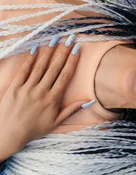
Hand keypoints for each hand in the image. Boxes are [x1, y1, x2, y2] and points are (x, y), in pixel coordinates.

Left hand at [0, 36, 86, 160]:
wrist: (8, 135)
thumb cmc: (33, 130)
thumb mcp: (55, 122)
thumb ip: (71, 109)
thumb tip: (89, 100)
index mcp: (53, 99)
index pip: (65, 76)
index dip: (72, 61)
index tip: (77, 49)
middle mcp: (41, 91)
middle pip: (55, 68)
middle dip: (63, 52)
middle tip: (69, 39)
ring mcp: (27, 89)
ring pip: (40, 67)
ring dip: (48, 52)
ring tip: (55, 40)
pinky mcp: (14, 88)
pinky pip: (23, 71)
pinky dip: (30, 60)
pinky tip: (35, 49)